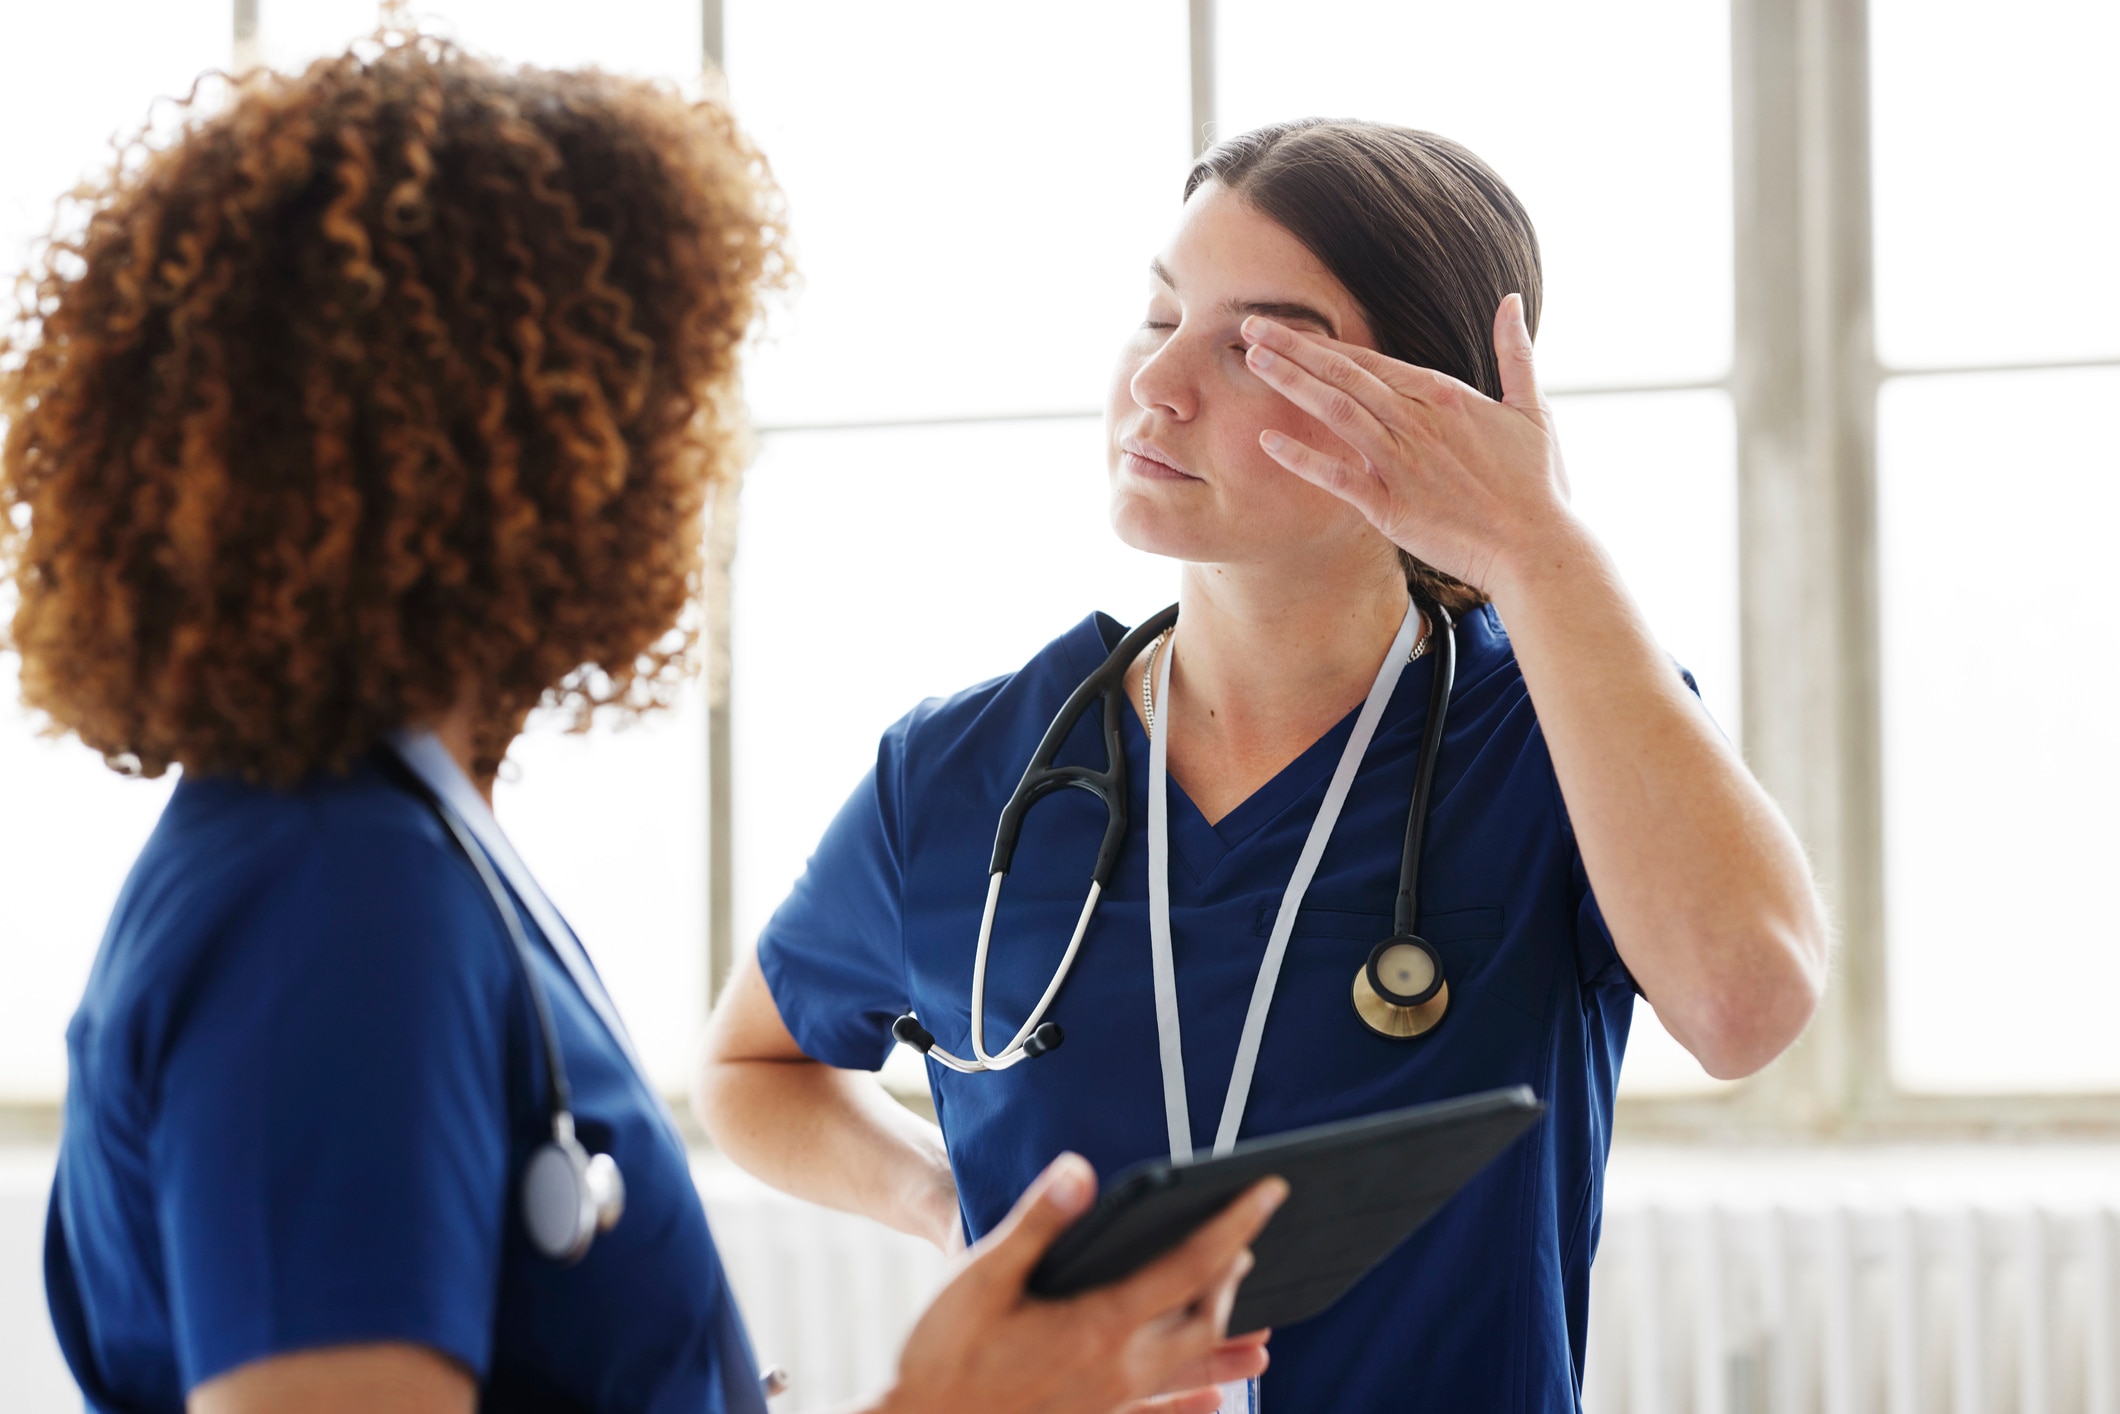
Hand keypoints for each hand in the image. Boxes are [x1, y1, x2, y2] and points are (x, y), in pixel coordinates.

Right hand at [874, 1153, 1286, 1413]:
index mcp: (1098, 1323)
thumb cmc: (943, 1354)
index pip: (1190, 1267)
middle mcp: (1117, 1368)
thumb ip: (1037, 1221)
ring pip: (1189, 1372)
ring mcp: (1107, 1402)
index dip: (1234, 1226)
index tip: (1268, 1194)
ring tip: (1264, 1339)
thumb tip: (1081, 1169)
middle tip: (1248, 1243)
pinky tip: (1214, 1404)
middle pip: (1201, 1321)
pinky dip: (1192, 1406)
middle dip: (1231, 1279)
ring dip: (1227, 1348)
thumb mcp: (980, 1275)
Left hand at [1241, 293, 1572, 597]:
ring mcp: (1400, 462)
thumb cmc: (1536, 485)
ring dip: (1292, 385)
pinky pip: (1337, 477)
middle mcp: (1415, 421)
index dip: (1324, 343)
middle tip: (1248, 326)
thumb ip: (1516, 352)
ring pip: (1336, 412)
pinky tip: (1267, 441)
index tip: (1288, 328)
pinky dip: (1302, 458)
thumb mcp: (1533, 408)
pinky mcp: (1391, 506)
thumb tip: (1513, 301)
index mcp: (1443, 395)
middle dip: (1293, 348)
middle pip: (1344, 375)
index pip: (1370, 360)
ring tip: (1251, 362)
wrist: (1537, 548)